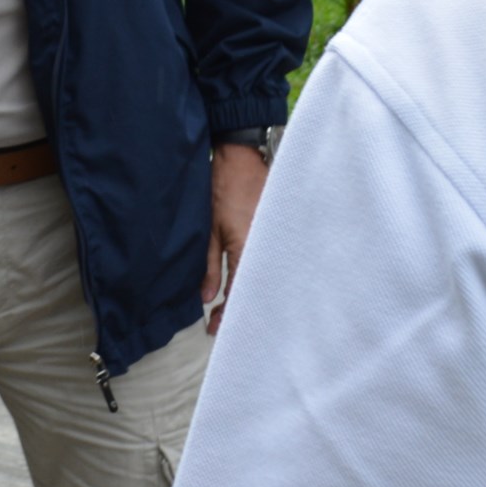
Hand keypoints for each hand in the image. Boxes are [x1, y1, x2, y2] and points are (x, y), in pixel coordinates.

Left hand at [203, 142, 270, 335]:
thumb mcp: (208, 231)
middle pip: (257, 289)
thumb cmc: (222, 190)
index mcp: (248, 250)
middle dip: (243, 309)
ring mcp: (274, 238)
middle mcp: (266, 248)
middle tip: (227, 323)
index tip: (215, 327)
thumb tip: (207, 299)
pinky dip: (261, 276)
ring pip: (265, 277)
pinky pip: (270, 260)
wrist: (240, 159)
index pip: (239, 293)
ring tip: (239, 310)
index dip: (228, 313)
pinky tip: (254, 285)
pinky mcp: (277, 230)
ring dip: (253, 294)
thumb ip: (210, 267)